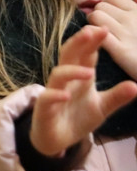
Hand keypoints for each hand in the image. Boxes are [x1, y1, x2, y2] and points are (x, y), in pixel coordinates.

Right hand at [30, 25, 136, 155]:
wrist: (56, 140)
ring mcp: (53, 93)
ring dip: (72, 71)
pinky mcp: (43, 109)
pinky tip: (66, 95)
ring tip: (89, 72)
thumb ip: (117, 96)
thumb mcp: (102, 107)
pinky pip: (47, 98)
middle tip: (91, 31)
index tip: (105, 30)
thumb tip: (136, 85)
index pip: (86, 54)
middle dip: (78, 43)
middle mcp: (66, 81)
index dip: (93, 42)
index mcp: (80, 77)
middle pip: (68, 56)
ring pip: (57, 75)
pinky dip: (55, 95)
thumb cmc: (77, 118)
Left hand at [87, 0, 136, 78]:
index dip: (108, 7)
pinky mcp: (121, 51)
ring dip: (93, 24)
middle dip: (98, 15)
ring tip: (99, 34)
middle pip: (101, 6)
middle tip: (102, 27)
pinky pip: (97, 33)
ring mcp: (127, 34)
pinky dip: (92, 36)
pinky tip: (98, 43)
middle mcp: (133, 19)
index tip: (110, 17)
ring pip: (95, 16)